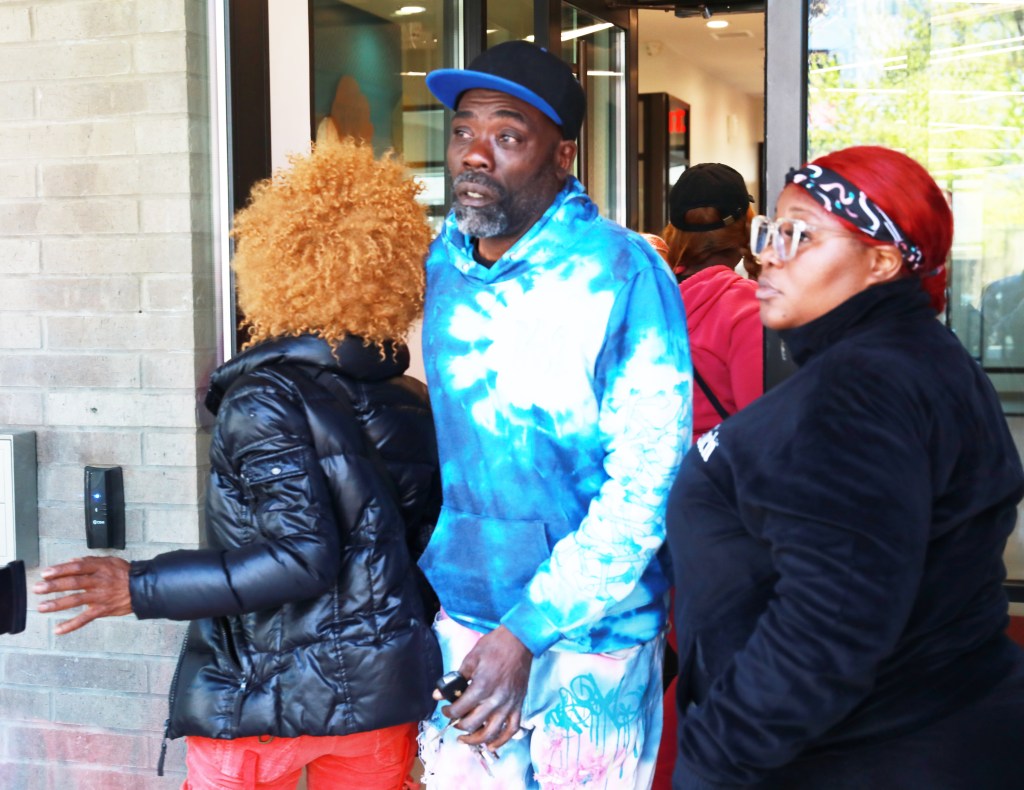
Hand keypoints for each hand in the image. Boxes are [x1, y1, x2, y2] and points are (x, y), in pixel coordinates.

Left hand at [34, 556, 132, 634]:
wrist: (143, 588)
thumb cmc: (125, 574)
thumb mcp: (110, 561)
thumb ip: (90, 561)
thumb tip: (71, 561)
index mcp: (100, 568)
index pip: (77, 567)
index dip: (60, 570)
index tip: (45, 573)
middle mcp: (99, 581)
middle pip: (74, 583)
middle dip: (54, 586)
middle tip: (38, 589)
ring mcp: (100, 596)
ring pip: (76, 600)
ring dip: (57, 604)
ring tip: (42, 607)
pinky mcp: (102, 610)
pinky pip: (85, 618)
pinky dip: (71, 625)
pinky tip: (58, 630)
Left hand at [437, 625, 531, 751]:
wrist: (520, 641)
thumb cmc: (495, 646)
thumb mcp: (471, 658)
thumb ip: (456, 678)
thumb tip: (439, 694)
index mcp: (482, 686)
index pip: (460, 709)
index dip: (448, 712)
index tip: (446, 709)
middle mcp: (496, 699)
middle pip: (472, 724)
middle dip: (459, 725)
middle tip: (454, 721)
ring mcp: (509, 704)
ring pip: (491, 732)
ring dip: (476, 740)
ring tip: (466, 739)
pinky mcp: (518, 705)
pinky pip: (511, 729)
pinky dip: (502, 740)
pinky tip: (492, 745)